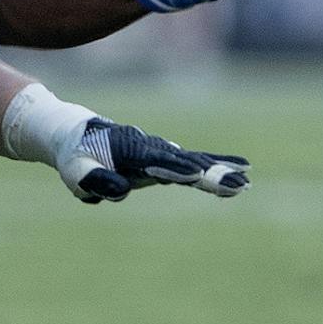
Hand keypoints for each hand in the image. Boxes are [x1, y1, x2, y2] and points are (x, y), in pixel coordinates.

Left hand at [58, 119, 249, 203]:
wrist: (77, 134)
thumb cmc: (75, 156)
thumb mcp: (76, 172)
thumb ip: (97, 181)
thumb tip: (122, 190)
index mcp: (132, 151)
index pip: (159, 162)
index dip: (178, 169)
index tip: (199, 175)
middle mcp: (152, 148)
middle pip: (188, 161)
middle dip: (212, 173)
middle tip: (239, 182)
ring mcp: (161, 151)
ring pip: (197, 160)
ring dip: (221, 171)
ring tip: (246, 181)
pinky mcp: (166, 157)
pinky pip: (197, 162)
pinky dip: (218, 165)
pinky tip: (241, 171)